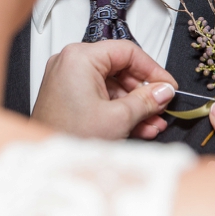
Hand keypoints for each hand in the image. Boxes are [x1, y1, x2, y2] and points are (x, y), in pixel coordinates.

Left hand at [31, 41, 177, 139]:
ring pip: (111, 85)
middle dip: (143, 92)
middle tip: (161, 106)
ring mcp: (67, 78)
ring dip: (134, 104)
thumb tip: (163, 90)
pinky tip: (137, 125)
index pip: (127, 51)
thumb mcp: (118, 117)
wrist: (47, 164)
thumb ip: (145, 100)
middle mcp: (70, 62)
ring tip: (152, 122)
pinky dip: (118, 109)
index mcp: (80, 57)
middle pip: (119, 68)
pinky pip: (99, 95)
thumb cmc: (68, 136)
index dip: (152, 69)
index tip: (167, 85)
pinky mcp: (67, 95)